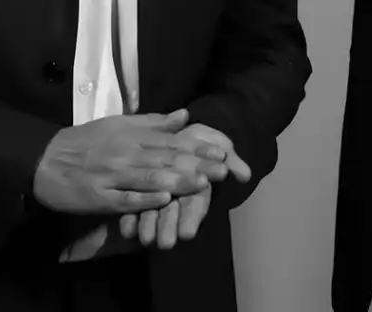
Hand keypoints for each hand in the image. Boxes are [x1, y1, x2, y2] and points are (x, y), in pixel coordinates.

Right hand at [33, 109, 231, 216]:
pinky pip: (125, 200)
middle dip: (197, 165)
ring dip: (177, 181)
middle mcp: (127, 154)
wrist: (47, 159)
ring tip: (202, 184)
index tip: (223, 151)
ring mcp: (114, 176)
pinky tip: (163, 201)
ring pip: (150, 179)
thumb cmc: (88, 141)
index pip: (172, 142)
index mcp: (133, 136)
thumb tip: (184, 115)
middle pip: (167, 160)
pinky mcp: (100, 198)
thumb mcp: (120, 124)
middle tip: (224, 170)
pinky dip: (145, 200)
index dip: (199, 147)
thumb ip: (153, 122)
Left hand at [117, 123, 250, 249]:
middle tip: (164, 243)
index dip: (191, 218)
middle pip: (172, 213)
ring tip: (145, 239)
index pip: (195, 204)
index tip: (187, 233)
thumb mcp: (218, 146)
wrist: (179, 129)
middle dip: (168, 228)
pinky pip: (131, 210)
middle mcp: (177, 195)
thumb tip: (246, 175)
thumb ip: (230, 161)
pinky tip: (125, 228)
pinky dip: (128, 221)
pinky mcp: (138, 193)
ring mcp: (156, 197)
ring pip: (151, 215)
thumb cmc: (201, 143)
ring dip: (148, 227)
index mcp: (196, 186)